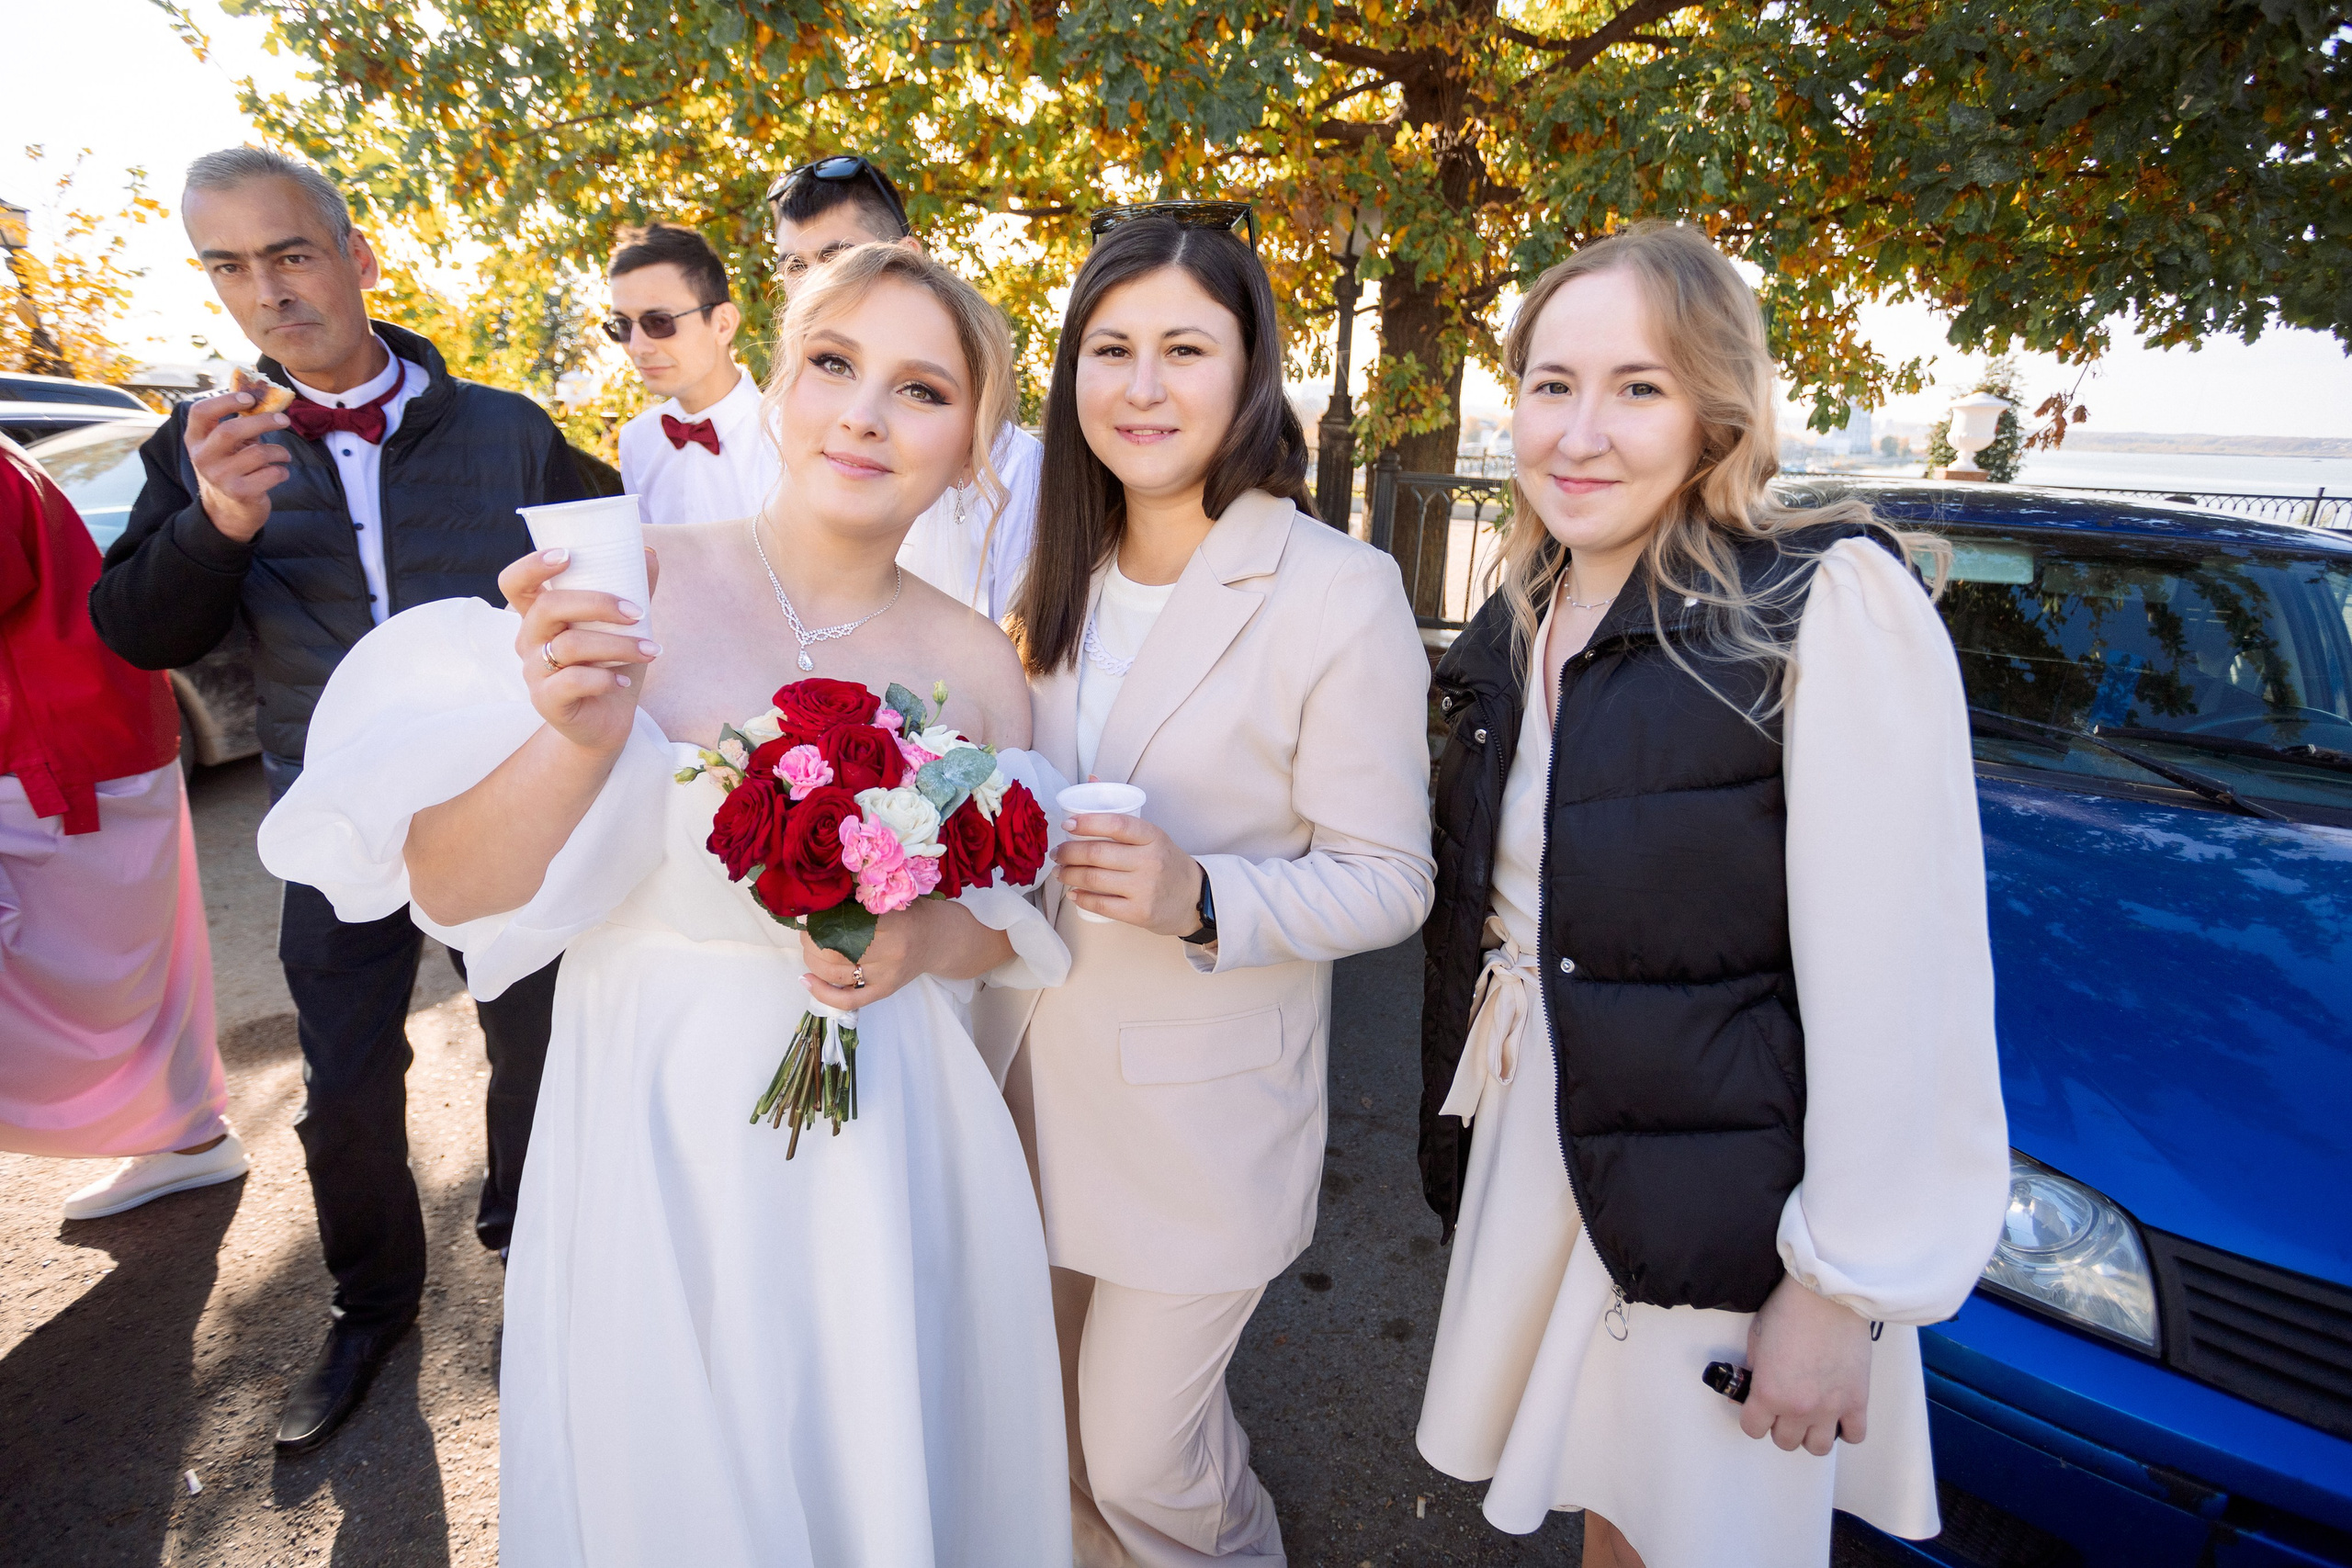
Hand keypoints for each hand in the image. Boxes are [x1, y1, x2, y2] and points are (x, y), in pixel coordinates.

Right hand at [186, 389, 293, 541]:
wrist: (228, 511)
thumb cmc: (232, 467)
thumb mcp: (227, 445)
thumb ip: (240, 423)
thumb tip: (267, 397)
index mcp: (196, 439)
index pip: (200, 412)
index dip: (225, 401)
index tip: (250, 398)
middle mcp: (203, 458)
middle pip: (231, 430)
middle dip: (263, 421)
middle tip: (283, 420)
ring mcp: (220, 477)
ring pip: (258, 453)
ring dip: (279, 451)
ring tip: (283, 455)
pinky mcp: (240, 493)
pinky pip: (271, 473)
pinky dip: (282, 471)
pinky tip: (280, 472)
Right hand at [500, 545, 662, 756]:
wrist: (604, 723)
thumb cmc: (609, 666)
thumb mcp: (622, 627)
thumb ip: (632, 590)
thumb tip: (648, 553)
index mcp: (540, 616)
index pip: (516, 583)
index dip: (532, 565)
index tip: (568, 555)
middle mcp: (529, 640)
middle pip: (548, 607)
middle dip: (598, 604)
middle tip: (638, 613)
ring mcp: (534, 671)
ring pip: (569, 645)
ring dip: (618, 645)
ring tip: (651, 650)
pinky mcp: (546, 701)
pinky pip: (573, 681)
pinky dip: (605, 678)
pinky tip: (625, 681)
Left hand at [799, 898, 1011, 1008]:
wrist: (940, 939)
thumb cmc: (912, 914)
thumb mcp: (892, 898)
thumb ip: (861, 897)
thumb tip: (821, 896)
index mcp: (892, 923)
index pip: (844, 923)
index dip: (820, 918)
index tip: (810, 912)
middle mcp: (890, 952)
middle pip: (835, 950)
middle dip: (811, 939)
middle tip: (806, 929)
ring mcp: (886, 976)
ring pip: (836, 973)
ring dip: (812, 960)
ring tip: (808, 947)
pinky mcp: (884, 991)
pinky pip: (848, 999)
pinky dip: (822, 993)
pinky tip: (806, 980)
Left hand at [1053, 813, 1204, 936]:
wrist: (1195, 897)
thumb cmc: (1166, 862)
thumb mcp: (1152, 835)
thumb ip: (1121, 811)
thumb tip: (1091, 780)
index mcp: (1153, 836)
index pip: (1116, 824)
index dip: (1087, 822)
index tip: (1067, 825)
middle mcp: (1150, 861)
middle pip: (1097, 854)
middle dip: (1069, 853)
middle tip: (1057, 853)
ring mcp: (1145, 888)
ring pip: (1094, 879)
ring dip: (1069, 874)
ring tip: (1060, 871)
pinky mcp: (1140, 912)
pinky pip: (1101, 904)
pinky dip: (1082, 898)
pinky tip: (1073, 893)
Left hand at [1740, 1275, 1872, 1454]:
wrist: (1828, 1295)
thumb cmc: (1790, 1309)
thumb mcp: (1756, 1340)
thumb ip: (1754, 1371)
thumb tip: (1752, 1388)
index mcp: (1769, 1393)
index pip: (1753, 1429)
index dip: (1754, 1418)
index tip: (1759, 1409)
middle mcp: (1799, 1408)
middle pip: (1785, 1441)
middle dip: (1781, 1425)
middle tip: (1785, 1407)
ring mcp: (1831, 1408)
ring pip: (1818, 1448)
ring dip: (1811, 1434)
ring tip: (1812, 1415)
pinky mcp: (1858, 1401)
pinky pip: (1854, 1436)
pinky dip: (1846, 1429)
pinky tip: (1838, 1414)